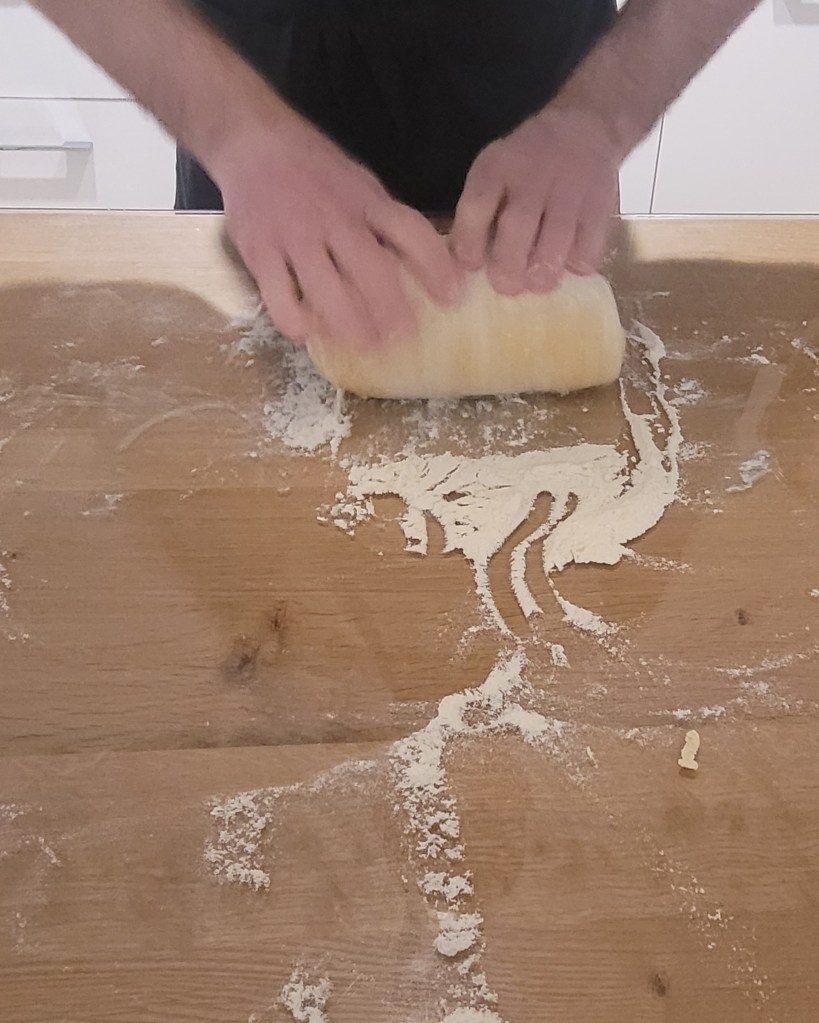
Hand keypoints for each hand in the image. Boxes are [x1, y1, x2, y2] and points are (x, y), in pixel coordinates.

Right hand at [215, 117, 461, 346]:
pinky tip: (308, 331)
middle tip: (402, 337)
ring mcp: (295, 237)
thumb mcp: (358, 183)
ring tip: (365, 344)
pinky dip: (297, 322)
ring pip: (328, 293)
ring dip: (351, 326)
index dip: (436, 268)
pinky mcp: (260, 253)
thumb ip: (383, 220)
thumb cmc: (313, 169)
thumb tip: (421, 263)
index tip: (452, 298)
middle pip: (372, 272)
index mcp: (365, 200)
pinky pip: (281, 300)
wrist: (252, 140)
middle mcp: (334, 219)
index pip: (410, 232)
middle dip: (392, 311)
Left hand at [450, 104, 620, 295]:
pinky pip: (590, 242)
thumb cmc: (527, 164)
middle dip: (510, 263)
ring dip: (544, 269)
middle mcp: (532, 175)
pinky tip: (570, 266)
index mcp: (496, 168)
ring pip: (557, 236)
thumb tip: (465, 266)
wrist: (583, 127)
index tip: (471, 265)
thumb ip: (479, 212)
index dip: (469, 241)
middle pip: (518, 224)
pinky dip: (579, 262)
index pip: (476, 204)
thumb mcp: (495, 171)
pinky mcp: (599, 204)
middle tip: (507, 286)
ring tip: (538, 283)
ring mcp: (569, 189)